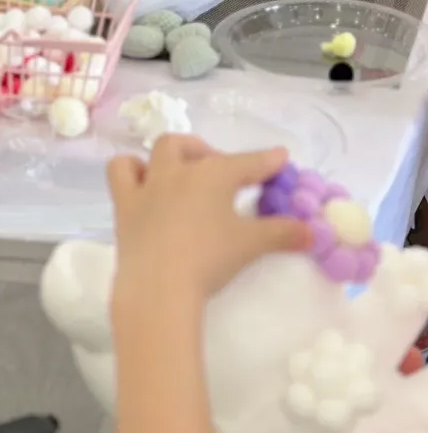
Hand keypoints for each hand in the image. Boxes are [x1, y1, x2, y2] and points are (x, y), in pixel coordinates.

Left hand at [108, 136, 310, 305]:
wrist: (158, 284)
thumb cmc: (208, 259)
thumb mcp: (250, 245)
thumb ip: (282, 234)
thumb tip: (312, 232)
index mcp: (212, 175)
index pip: (246, 163)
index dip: (266, 160)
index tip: (279, 157)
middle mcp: (178, 171)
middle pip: (196, 148)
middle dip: (212, 153)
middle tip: (225, 175)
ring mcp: (147, 185)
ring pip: (158, 151)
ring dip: (173, 154)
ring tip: (183, 170)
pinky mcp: (124, 204)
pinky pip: (121, 172)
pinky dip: (133, 170)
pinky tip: (144, 183)